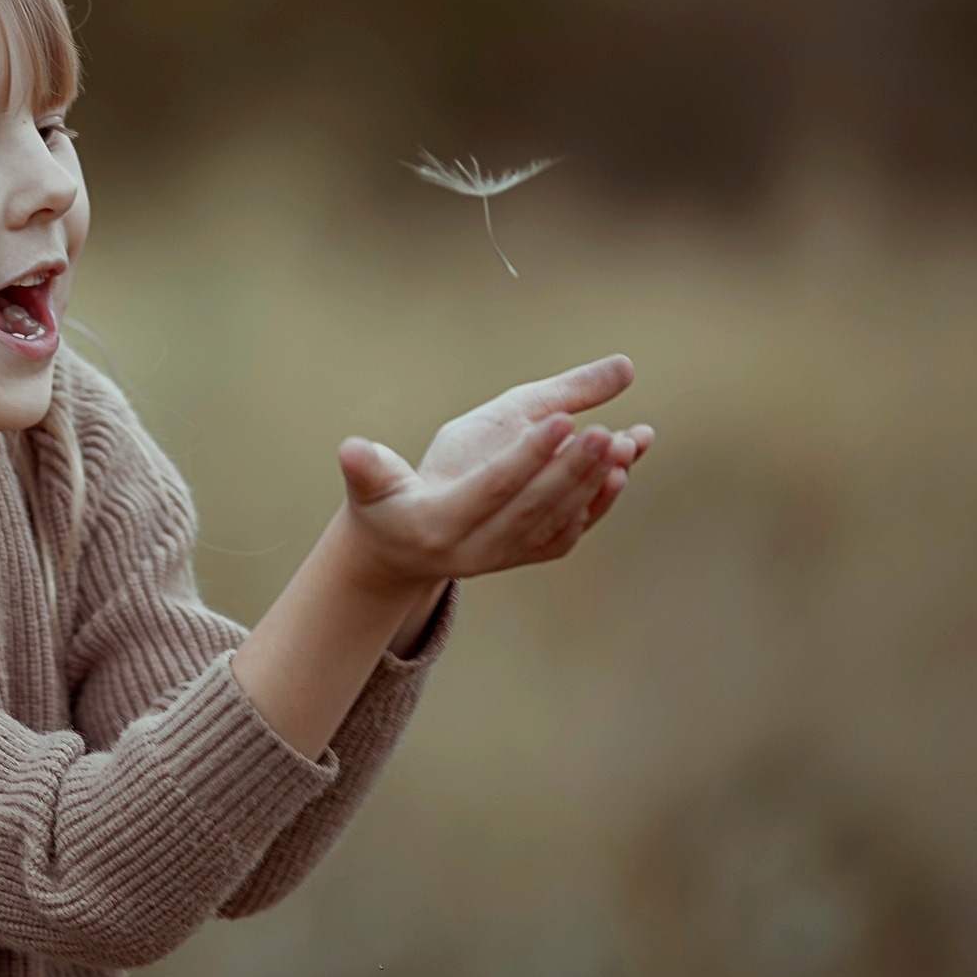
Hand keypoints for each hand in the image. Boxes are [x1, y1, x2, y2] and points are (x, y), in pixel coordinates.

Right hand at [332, 354, 652, 591]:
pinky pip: (571, 530)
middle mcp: (475, 551)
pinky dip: (601, 501)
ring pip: (560, 520)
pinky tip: (624, 465)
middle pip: (534, 507)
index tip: (562, 418)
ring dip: (596, 483)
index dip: (527, 455)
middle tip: (608, 430)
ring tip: (627, 441)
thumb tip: (349, 448)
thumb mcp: (371, 482)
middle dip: (574, 469)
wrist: (398, 556)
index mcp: (437, 526)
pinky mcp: (526, 556)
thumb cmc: (382, 504)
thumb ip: (366, 464)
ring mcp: (505, 558)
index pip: (492, 488)